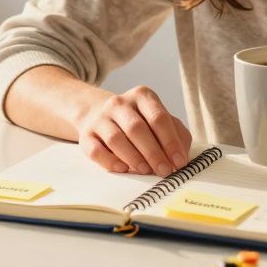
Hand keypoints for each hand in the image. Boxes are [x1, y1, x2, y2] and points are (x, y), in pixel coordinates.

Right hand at [76, 85, 190, 176]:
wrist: (101, 115)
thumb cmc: (140, 122)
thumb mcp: (160, 120)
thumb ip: (176, 135)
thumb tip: (180, 157)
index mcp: (142, 96)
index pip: (158, 117)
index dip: (170, 142)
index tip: (179, 162)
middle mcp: (119, 103)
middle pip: (137, 128)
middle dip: (154, 153)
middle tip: (164, 171)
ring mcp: (101, 118)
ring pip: (115, 139)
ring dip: (133, 158)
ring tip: (146, 171)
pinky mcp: (86, 134)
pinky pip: (96, 150)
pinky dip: (110, 162)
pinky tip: (123, 169)